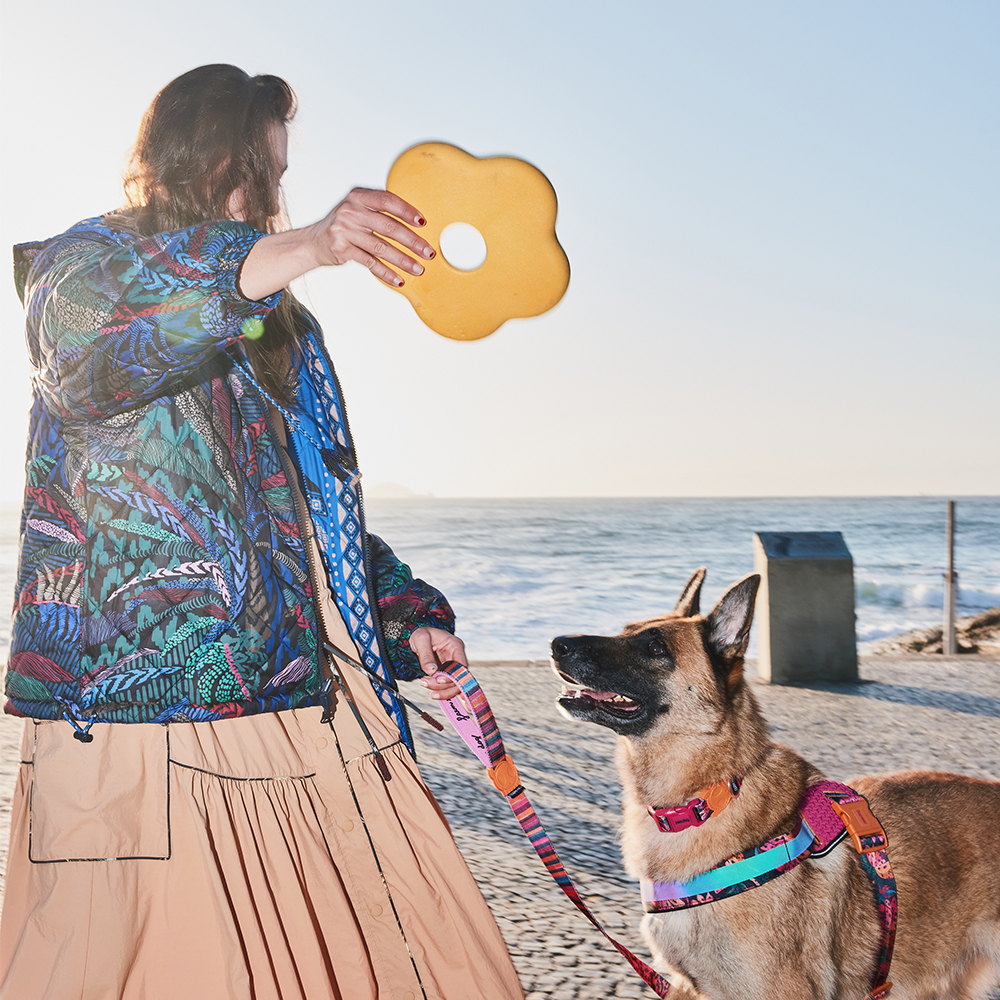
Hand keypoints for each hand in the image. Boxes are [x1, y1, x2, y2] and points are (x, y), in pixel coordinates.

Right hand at [238, 188, 434, 300]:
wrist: (312, 242)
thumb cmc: (343, 226)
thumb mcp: (357, 210)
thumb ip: (379, 212)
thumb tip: (415, 224)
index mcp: (358, 196)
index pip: (387, 201)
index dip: (407, 212)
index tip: (423, 223)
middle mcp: (350, 210)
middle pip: (388, 226)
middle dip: (412, 241)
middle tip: (428, 252)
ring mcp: (344, 230)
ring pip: (381, 247)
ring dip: (403, 260)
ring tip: (418, 269)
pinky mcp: (341, 249)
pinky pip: (370, 262)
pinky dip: (386, 273)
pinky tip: (398, 279)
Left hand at [411, 627, 465, 700]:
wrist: (416, 635)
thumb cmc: (420, 633)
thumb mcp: (421, 639)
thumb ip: (426, 655)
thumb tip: (431, 671)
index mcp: (455, 645)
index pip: (461, 665)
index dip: (454, 676)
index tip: (439, 680)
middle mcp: (457, 656)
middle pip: (459, 678)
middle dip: (443, 685)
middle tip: (426, 683)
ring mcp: (452, 665)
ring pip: (454, 684)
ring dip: (441, 690)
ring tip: (425, 685)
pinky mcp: (446, 672)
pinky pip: (449, 685)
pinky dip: (443, 691)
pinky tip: (438, 695)